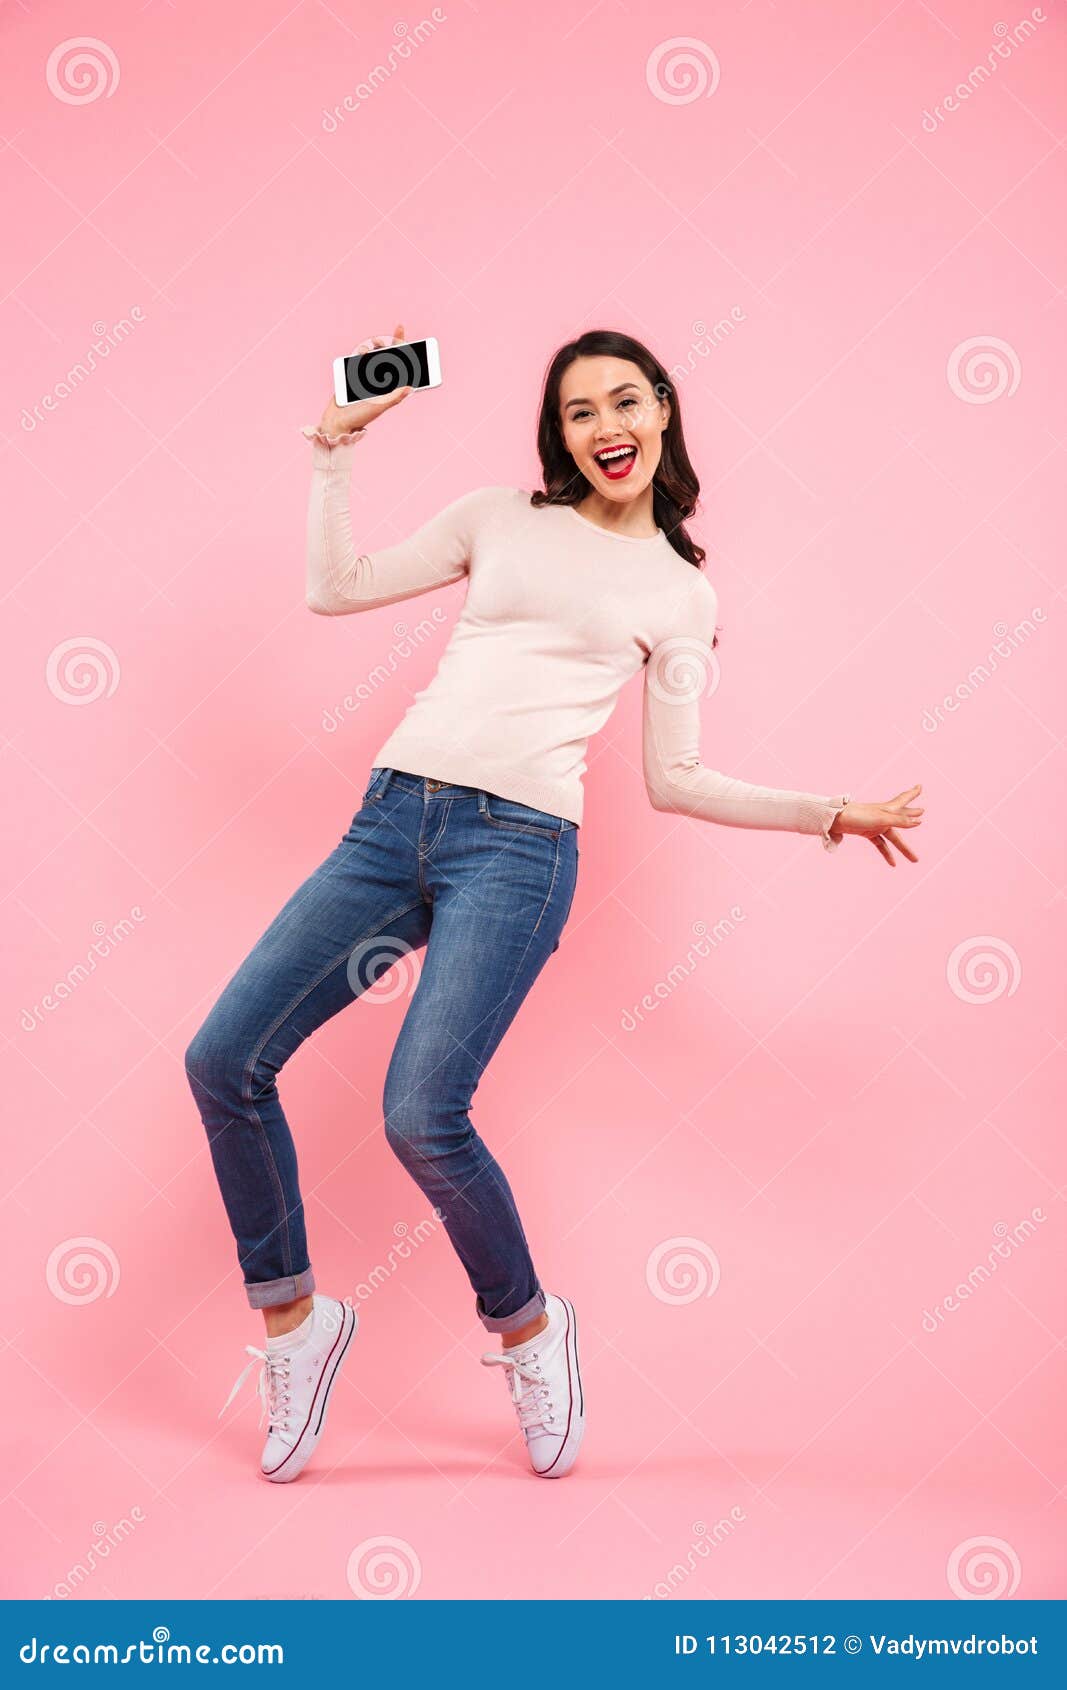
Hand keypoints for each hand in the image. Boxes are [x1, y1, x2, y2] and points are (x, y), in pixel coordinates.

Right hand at [315, 322, 413, 437]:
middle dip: (387, 346)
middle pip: (389, 358)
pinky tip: (361, 353)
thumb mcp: (378, 407)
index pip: (402, 368)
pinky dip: (361, 355)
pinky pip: (360, 360)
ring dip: (373, 349)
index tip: (404, 337)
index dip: (405, 353)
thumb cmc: (360, 416)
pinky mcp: (355, 374)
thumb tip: (410, 387)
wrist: (337, 419)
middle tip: (381, 341)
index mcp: (391, 389)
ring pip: (375, 357)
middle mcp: (382, 382)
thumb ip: (393, 398)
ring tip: (369, 348)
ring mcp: (368, 377)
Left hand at [828, 784, 923, 864]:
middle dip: (912, 816)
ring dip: (903, 848)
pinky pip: (881, 844)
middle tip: (923, 811)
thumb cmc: (857, 816)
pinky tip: (893, 864)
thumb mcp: (881, 819)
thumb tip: (919, 822)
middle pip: (902, 818)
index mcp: (888, 809)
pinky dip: (887, 853)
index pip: (904, 799)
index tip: (920, 787)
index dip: (912, 794)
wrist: (834, 820)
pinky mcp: (867, 833)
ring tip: (914, 859)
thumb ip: (900, 821)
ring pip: (893, 837)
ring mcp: (875, 825)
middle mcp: (883, 816)